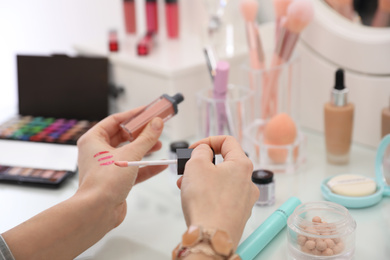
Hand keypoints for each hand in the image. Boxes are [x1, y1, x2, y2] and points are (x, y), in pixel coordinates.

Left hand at [76, 108, 166, 227]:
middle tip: (156, 127)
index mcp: (93, 140)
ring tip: (160, 145)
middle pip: (123, 137)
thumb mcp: (130, 155)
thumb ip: (146, 138)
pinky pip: (132, 169)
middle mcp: (98, 152)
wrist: (97, 211)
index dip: (133, 115)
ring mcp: (107, 167)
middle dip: (141, 133)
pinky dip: (145, 167)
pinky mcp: (115, 181)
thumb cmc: (104, 182)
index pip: (115, 121)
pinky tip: (160, 165)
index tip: (147, 111)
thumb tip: (157, 123)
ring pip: (128, 153)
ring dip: (145, 149)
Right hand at [177, 136, 258, 247]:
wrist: (211, 238)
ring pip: (222, 181)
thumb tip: (204, 150)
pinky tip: (195, 200)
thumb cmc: (206, 202)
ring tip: (185, 186)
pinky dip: (209, 194)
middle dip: (202, 164)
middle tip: (187, 169)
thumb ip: (201, 151)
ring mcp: (245, 199)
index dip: (208, 140)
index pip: (227, 141)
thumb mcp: (196, 165)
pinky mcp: (238, 214)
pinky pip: (223, 197)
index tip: (194, 148)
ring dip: (203, 179)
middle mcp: (248, 181)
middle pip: (224, 163)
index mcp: (242, 165)